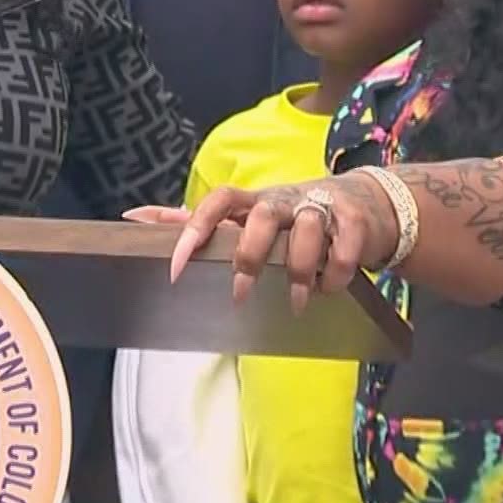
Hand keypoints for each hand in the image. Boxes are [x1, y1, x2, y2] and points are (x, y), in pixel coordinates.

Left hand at [148, 174, 398, 315]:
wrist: (367, 203)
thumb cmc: (294, 216)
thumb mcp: (248, 216)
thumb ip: (198, 221)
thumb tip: (135, 216)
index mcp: (254, 202)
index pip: (217, 201)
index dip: (195, 228)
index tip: (176, 265)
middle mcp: (284, 200)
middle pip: (260, 216)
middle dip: (249, 256)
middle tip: (240, 294)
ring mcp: (320, 207)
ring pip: (305, 230)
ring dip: (299, 271)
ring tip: (296, 302)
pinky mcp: (354, 221)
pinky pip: (343, 248)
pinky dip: (334, 274)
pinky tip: (329, 288)